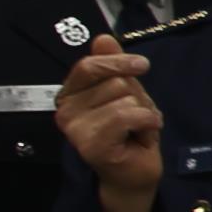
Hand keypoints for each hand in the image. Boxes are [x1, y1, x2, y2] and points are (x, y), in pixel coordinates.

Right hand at [56, 39, 163, 201]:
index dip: (118, 62)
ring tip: (136, 130)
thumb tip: (102, 38)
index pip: (89, 66)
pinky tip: (142, 136)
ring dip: (142, 113)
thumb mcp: (125, 91)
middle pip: (114, 82)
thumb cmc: (130, 132)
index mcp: (70, 94)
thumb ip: (113, 66)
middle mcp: (65, 111)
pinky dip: (146, 122)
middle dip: (136, 98)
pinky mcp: (91, 145)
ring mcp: (75, 130)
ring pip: (124, 98)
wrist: (135, 173)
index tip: (142, 65)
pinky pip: (127, 115)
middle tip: (134, 119)